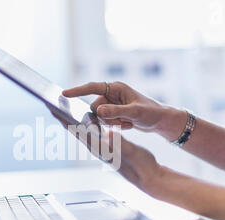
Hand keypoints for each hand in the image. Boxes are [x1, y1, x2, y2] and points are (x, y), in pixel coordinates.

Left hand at [49, 106, 161, 192]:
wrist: (148, 177)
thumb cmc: (141, 165)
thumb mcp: (131, 151)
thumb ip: (120, 142)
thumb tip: (108, 133)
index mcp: (99, 147)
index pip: (77, 131)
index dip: (64, 119)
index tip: (52, 107)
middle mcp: (97, 148)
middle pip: (75, 130)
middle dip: (62, 117)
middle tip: (50, 103)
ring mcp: (102, 148)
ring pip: (82, 132)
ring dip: (72, 120)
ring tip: (64, 109)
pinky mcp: (109, 147)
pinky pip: (92, 133)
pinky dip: (86, 124)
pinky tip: (86, 119)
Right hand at [62, 82, 186, 140]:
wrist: (161, 121)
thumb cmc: (150, 112)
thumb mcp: (134, 112)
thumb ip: (115, 111)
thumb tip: (97, 111)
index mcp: (116, 88)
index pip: (92, 88)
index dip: (77, 91)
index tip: (63, 93)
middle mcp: (112, 94)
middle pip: (95, 107)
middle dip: (107, 117)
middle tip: (123, 122)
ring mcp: (112, 104)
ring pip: (100, 117)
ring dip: (112, 123)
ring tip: (128, 123)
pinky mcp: (114, 113)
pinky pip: (106, 121)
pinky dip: (116, 125)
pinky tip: (128, 125)